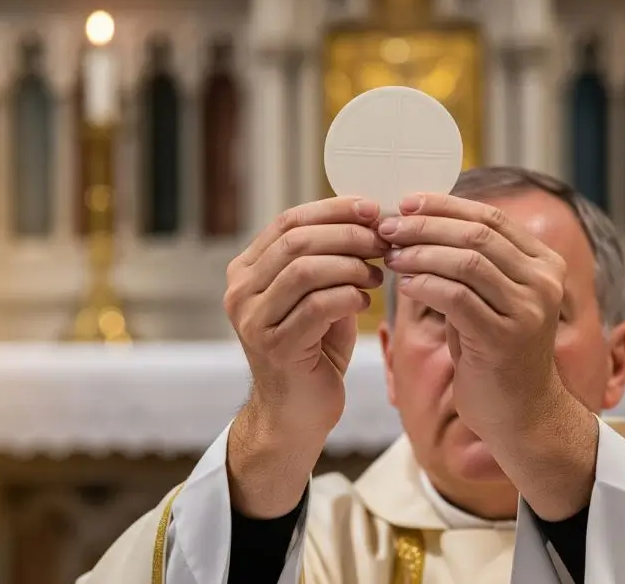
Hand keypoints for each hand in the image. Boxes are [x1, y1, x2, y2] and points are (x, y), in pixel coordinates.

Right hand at [223, 197, 388, 516]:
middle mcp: (240, 292)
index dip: (334, 210)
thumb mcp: (317, 297)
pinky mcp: (274, 347)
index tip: (373, 209)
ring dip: (352, 266)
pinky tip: (365, 303)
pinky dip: (349, 297)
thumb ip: (330, 260)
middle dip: (348, 235)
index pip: (288, 222)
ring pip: (306, 269)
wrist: (295, 415)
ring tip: (377, 276)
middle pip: (297, 241)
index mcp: (246, 271)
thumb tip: (369, 219)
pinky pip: (319, 306)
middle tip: (384, 242)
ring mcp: (253, 320)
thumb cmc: (312, 352)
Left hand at [379, 193, 596, 519]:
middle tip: (387, 226)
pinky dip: (425, 284)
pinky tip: (403, 284)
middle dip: (426, 225)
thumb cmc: (495, 355)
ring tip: (389, 253)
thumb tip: (421, 224)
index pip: (491, 217)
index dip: (445, 206)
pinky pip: (456, 297)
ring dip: (420, 252)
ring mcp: (528, 310)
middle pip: (477, 233)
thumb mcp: (488, 301)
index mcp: (544, 264)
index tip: (406, 203)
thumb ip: (470, 264)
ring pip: (467, 261)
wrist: (522, 416)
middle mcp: (543, 282)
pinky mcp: (504, 338)